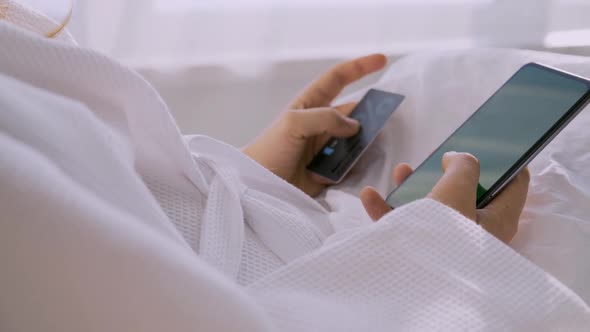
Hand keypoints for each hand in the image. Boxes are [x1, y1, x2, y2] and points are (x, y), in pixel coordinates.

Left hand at [243, 54, 387, 196]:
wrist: (257, 186)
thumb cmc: (269, 150)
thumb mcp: (293, 124)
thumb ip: (325, 118)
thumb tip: (355, 126)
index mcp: (310, 106)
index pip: (337, 79)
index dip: (359, 67)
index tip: (383, 59)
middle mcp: (321, 124)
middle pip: (354, 112)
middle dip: (373, 111)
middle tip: (392, 115)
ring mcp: (326, 148)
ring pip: (356, 139)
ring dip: (369, 140)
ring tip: (385, 143)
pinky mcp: (328, 171)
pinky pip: (352, 165)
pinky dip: (361, 165)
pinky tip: (371, 165)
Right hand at [360, 152, 529, 243]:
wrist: (415, 285)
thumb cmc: (446, 237)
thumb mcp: (457, 189)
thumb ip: (463, 167)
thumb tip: (459, 159)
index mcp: (498, 218)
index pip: (516, 185)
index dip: (508, 161)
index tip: (494, 146)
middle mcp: (476, 233)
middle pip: (467, 194)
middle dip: (448, 172)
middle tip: (437, 159)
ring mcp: (448, 245)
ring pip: (434, 208)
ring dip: (414, 188)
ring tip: (401, 172)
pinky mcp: (423, 254)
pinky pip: (406, 227)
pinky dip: (389, 211)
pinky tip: (370, 197)